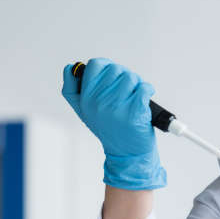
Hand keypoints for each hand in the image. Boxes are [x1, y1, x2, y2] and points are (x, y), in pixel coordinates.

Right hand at [61, 58, 165, 189]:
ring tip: (134, 97)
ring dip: (137, 84)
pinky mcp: (134, 112)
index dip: (106, 66)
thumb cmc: (108, 128)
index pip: (94, 65)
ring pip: (131, 77)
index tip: (113, 76)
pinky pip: (144, 88)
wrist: (126, 153)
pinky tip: (144, 100)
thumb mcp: (84, 111)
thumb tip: (71, 67)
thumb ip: (72, 89)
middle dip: (124, 76)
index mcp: (84, 99)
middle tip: (126, 90)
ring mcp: (115, 107)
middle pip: (115, 69)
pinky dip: (148, 90)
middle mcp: (97, 102)